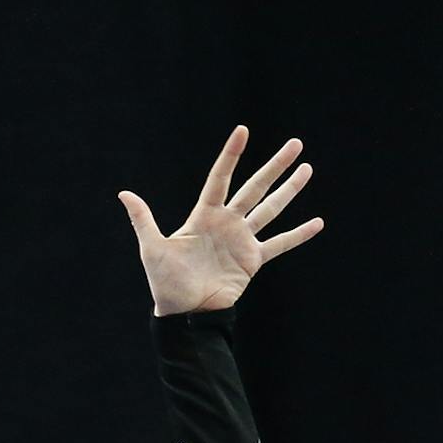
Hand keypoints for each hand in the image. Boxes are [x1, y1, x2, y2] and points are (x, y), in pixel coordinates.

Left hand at [119, 126, 322, 316]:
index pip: (220, 179)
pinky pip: (280, 244)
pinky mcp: (252, 260)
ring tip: (306, 169)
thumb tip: (123, 193)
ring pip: (271, 209)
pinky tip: (318, 222)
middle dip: (274, 166)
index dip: (231, 155)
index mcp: (203, 216)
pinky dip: (298, 234)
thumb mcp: (152, 248)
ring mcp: (241, 240)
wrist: (183, 312)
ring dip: (289, 190)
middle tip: (296, 144)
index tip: (243, 130)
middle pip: (254, 188)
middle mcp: (226, 223)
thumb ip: (143, 219)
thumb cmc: (165, 282)